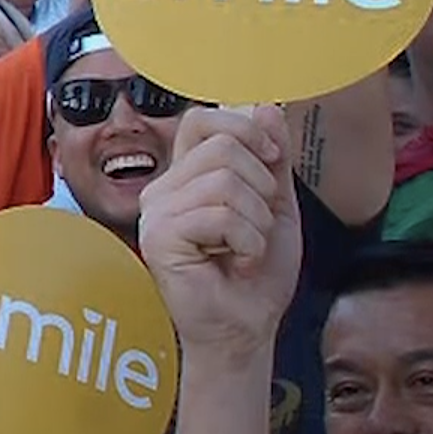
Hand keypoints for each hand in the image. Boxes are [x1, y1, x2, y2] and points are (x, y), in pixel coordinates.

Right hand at [139, 105, 302, 357]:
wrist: (246, 327)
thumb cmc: (255, 274)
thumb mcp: (276, 204)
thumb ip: (271, 157)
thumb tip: (267, 106)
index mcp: (186, 177)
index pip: (203, 120)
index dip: (244, 129)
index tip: (271, 161)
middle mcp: (163, 190)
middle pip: (223, 146)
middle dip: (262, 187)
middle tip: (255, 227)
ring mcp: (156, 213)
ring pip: (226, 180)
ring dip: (257, 221)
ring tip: (247, 248)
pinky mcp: (159, 238)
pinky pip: (219, 215)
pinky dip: (247, 242)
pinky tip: (237, 262)